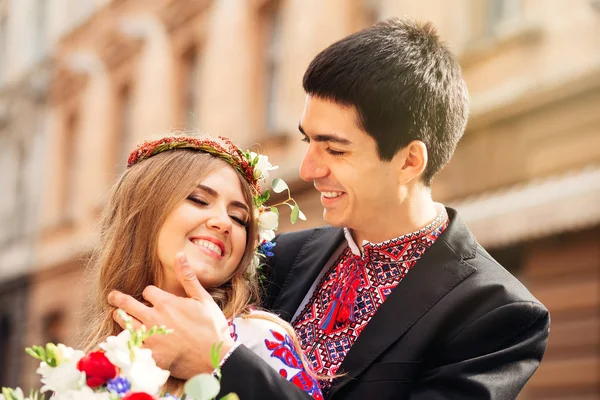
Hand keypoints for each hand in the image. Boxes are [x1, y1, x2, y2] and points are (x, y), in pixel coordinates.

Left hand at [108, 252, 234, 378]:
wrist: (215, 357)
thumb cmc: (212, 327)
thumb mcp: (203, 299)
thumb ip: (188, 277)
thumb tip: (179, 255)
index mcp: (166, 303)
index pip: (147, 291)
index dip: (150, 293)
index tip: (152, 296)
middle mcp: (154, 318)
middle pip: (127, 305)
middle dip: (118, 299)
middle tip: (112, 296)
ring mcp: (149, 338)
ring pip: (125, 324)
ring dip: (120, 317)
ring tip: (116, 315)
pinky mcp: (149, 355)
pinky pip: (129, 345)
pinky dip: (125, 340)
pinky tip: (124, 339)